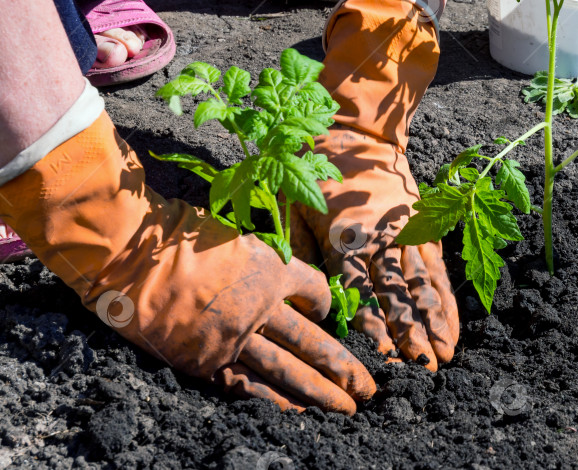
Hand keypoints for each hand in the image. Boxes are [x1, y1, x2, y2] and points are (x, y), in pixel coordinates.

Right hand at [0, 112, 374, 412]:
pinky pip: (249, 386)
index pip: (316, 292)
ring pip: (291, 370)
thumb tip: (276, 278)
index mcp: (273, 269)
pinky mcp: (208, 360)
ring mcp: (237, 337)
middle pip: (316, 342)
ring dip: (323, 393)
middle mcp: (263, 306)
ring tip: (349, 409)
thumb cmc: (179, 236)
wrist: (132, 255)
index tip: (330, 313)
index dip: (327, 304)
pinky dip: (275, 402)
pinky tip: (298, 415)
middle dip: (345, 368)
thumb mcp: (234, 237)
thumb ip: (260, 262)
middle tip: (370, 388)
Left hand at [292, 126, 458, 370]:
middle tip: (422, 371)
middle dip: (410, 335)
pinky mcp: (422, 227)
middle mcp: (379, 240)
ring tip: (444, 356)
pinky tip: (452, 324)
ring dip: (434, 323)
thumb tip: (301, 295)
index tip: (384, 357)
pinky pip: (436, 268)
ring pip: (422, 285)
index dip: (373, 326)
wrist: (356, 131)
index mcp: (344, 238)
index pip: (359, 291)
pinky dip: (446, 298)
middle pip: (397, 295)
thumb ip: (297, 250)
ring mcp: (405, 234)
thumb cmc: (315, 171)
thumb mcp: (292, 205)